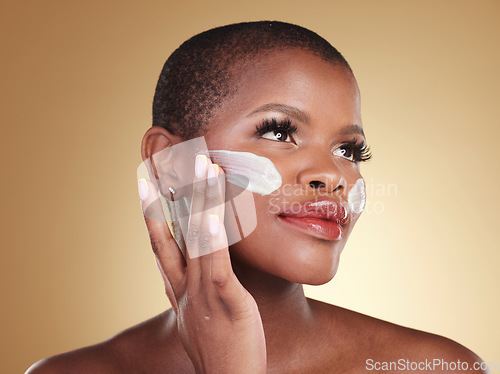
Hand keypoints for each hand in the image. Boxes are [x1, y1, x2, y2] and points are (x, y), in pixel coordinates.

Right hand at [138, 154, 265, 373]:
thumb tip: (190, 269)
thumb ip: (190, 287)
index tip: (146, 180)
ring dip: (200, 200)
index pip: (160, 239)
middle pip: (172, 230)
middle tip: (167, 156)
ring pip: (197, 238)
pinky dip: (215, 238)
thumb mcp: (194, 314)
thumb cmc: (215, 348)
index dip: (151, 208)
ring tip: (203, 166)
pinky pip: (218, 265)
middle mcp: (183, 285)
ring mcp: (202, 292)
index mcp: (176, 286)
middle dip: (168, 191)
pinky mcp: (227, 302)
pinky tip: (215, 215)